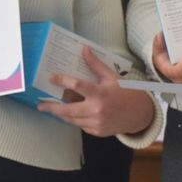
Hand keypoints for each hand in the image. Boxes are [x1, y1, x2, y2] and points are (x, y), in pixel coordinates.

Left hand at [37, 48, 156, 137]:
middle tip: (41, 106)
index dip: (62, 80)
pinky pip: (81, 126)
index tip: (51, 77)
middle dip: (52, 108)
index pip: (77, 86)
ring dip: (62, 114)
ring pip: (73, 120)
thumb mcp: (112, 77)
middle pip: (68, 110)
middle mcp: (97, 110)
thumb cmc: (126, 92)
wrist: (140, 114)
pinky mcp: (98, 132)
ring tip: (52, 109)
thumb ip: (95, 64)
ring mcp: (97, 123)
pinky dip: (76, 119)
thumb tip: (84, 49)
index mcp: (100, 93)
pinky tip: (73, 114)